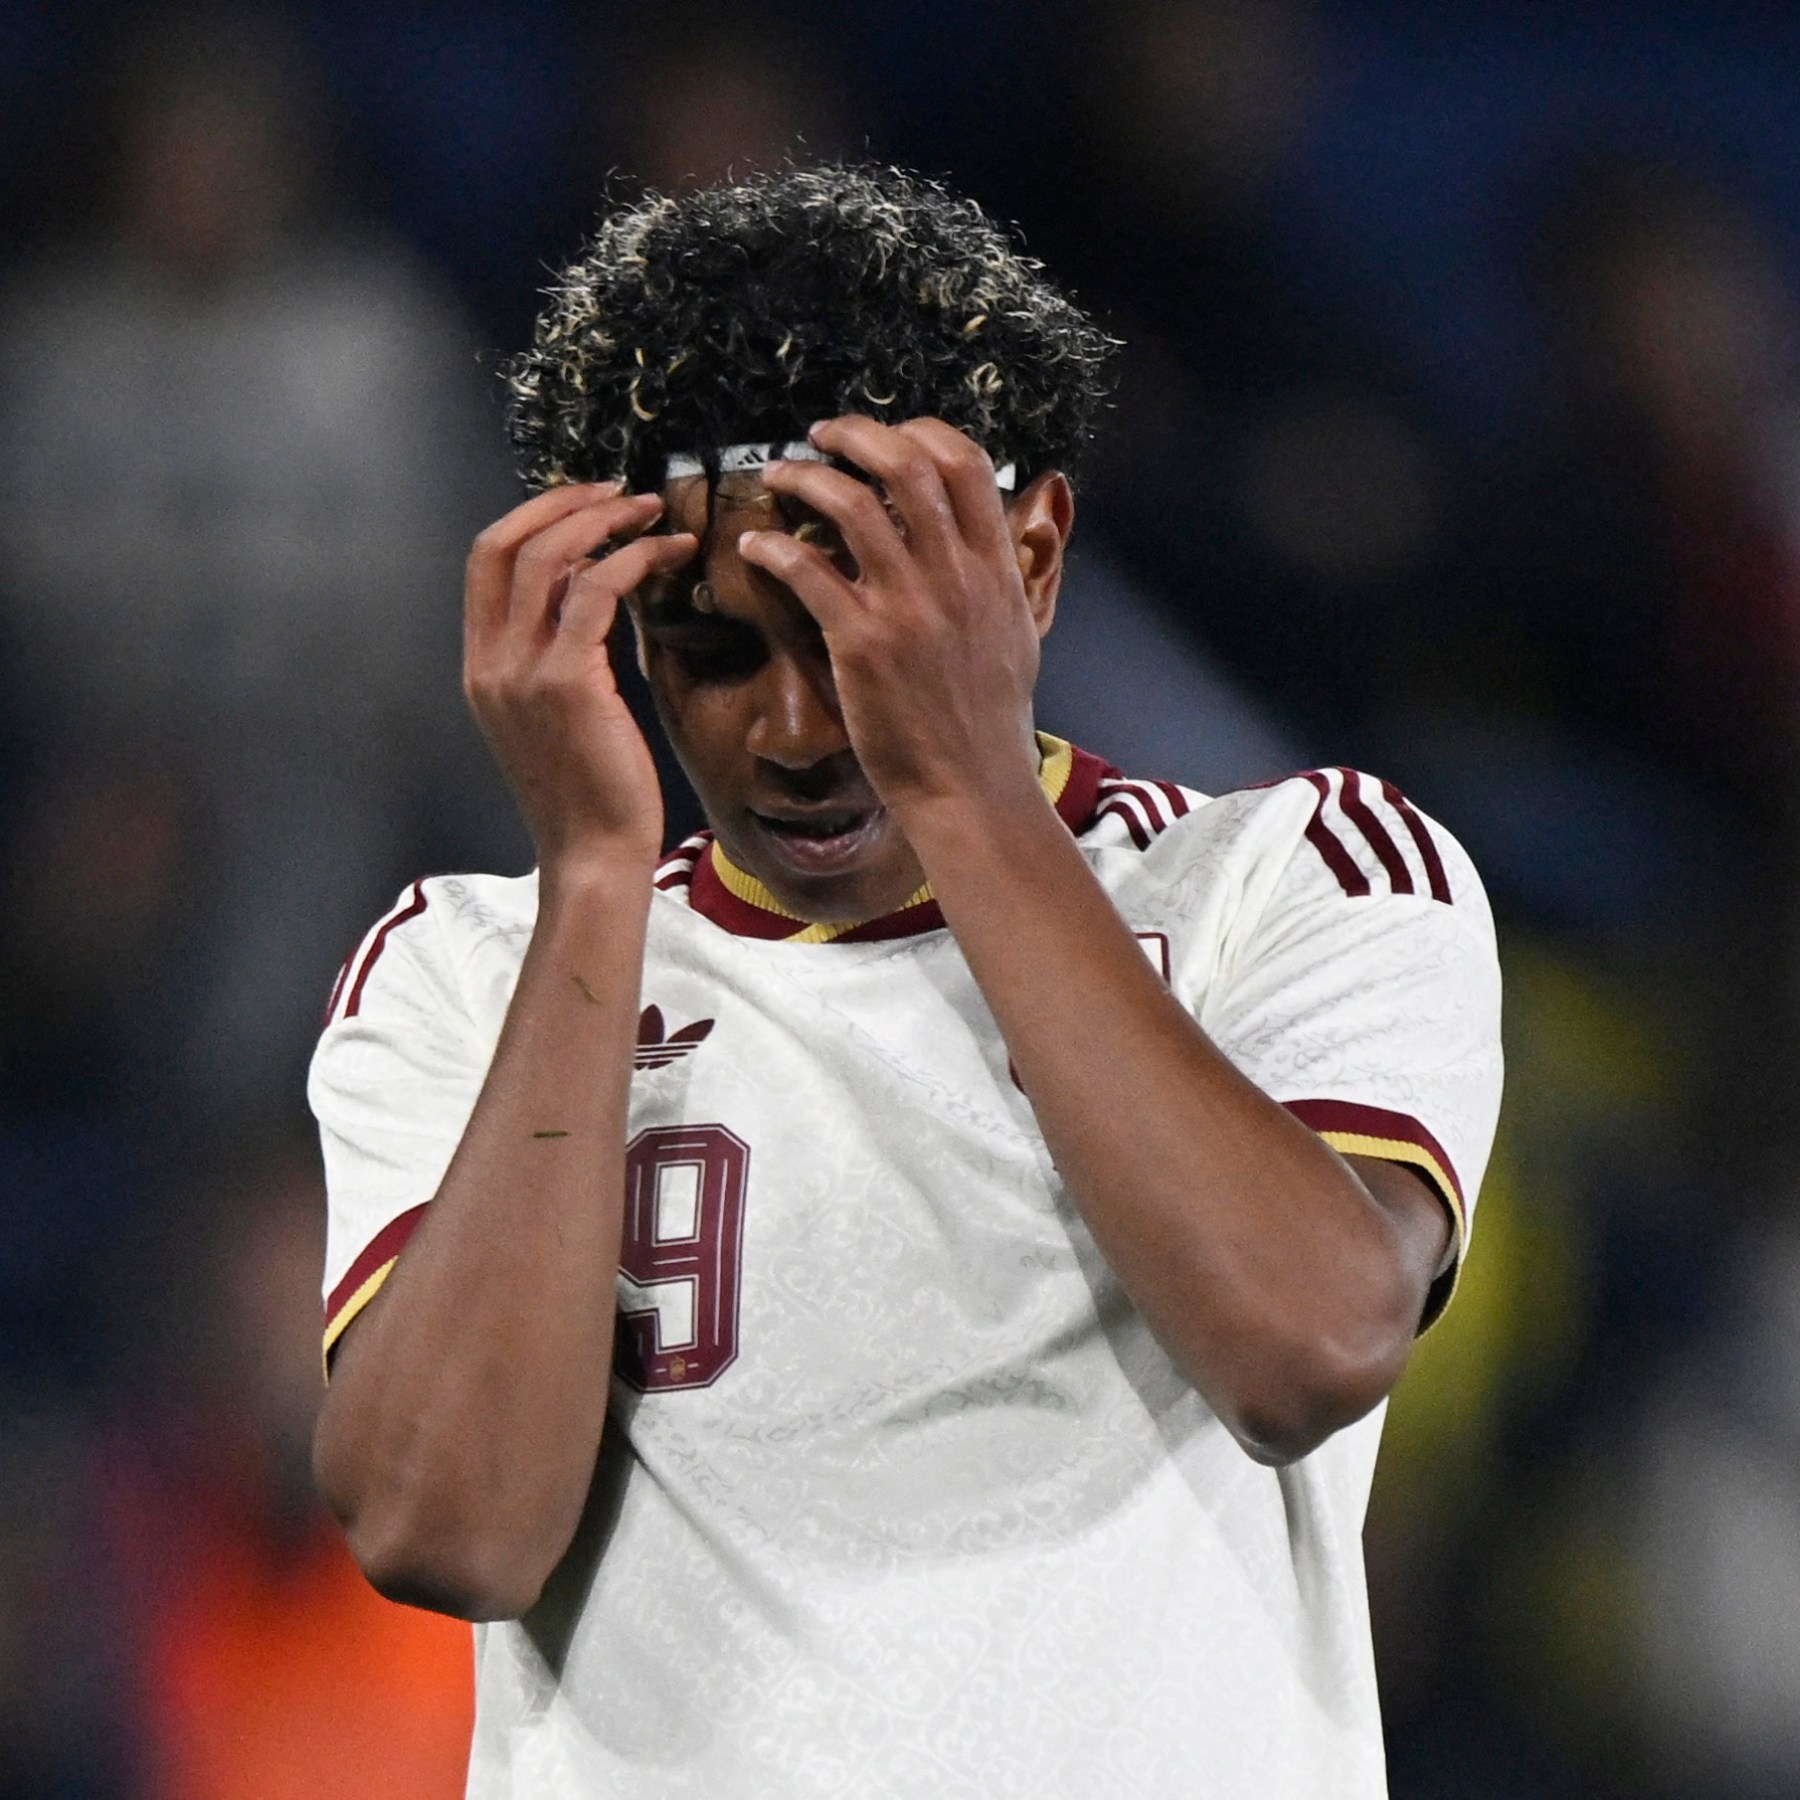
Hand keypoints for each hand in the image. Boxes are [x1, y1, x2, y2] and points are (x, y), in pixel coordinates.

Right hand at [463, 483, 697, 879]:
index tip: (587, 503)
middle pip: (506, 543)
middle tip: (624, 494)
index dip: (534, 516)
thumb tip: (593, 592)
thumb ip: (561, 652)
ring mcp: (521, 670)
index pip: (486, 560)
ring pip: (549, 556)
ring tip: (655, 515)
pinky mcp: (567, 681)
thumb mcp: (558, 714)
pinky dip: (634, 560)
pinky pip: (596, 591)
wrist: (592, 854)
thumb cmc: (590, 793)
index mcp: (481, 667)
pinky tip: (670, 556)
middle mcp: (490, 662)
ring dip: (606, 522)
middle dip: (567, 503)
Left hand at [740, 417, 1056, 823]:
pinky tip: (756, 548)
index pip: (964, 463)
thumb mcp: (1021, 635)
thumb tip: (1013, 532)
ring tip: (782, 477)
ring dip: (807, 478)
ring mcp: (907, 607)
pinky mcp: (861, 643)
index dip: (920, 432)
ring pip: (852, 504)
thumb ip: (1010, 577)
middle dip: (857, 435)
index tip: (887, 436)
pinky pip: (808, 570)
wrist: (972, 787)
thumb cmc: (992, 724)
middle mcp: (954, 575)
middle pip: (907, 463)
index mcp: (994, 568)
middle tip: (823, 435)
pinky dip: (774, 548)